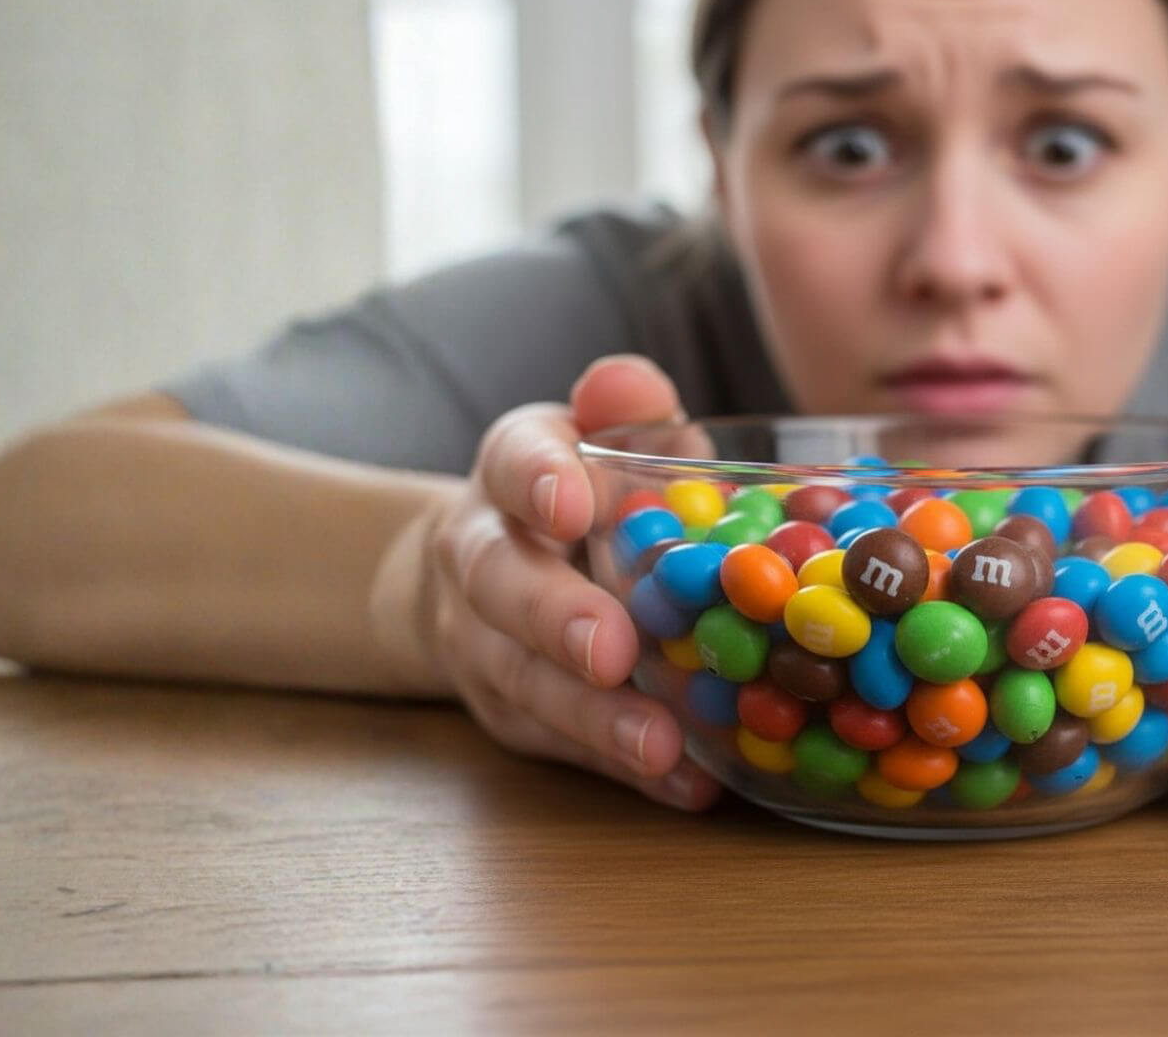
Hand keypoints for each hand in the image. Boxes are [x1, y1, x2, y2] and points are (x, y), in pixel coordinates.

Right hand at [415, 355, 720, 809]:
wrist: (490, 570)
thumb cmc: (587, 492)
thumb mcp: (607, 436)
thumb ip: (627, 407)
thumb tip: (627, 381)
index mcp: (511, 471)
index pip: (511, 462)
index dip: (537, 480)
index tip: (570, 502)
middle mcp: (481, 556)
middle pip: (501, 586)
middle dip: (554, 619)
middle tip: (612, 651)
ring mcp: (487, 644)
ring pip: (525, 682)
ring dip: (593, 717)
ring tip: (660, 744)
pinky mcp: (514, 714)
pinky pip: (564, 746)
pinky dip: (621, 769)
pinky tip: (686, 784)